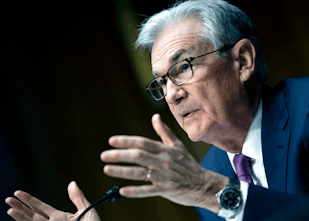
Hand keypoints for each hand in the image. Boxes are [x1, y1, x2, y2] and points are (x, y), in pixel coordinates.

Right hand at [5, 181, 100, 220]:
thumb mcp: (88, 211)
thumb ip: (78, 198)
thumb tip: (71, 183)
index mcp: (60, 217)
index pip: (41, 207)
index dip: (29, 200)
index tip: (18, 192)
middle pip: (32, 215)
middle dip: (20, 207)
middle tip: (9, 198)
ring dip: (20, 218)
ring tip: (9, 209)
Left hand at [100, 114, 227, 211]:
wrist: (204, 184)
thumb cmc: (188, 164)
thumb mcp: (177, 145)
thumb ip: (164, 132)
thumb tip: (154, 116)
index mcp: (165, 150)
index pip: (143, 142)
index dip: (126, 141)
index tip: (112, 141)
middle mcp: (164, 161)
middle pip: (139, 156)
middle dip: (120, 155)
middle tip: (104, 155)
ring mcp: (165, 176)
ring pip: (140, 173)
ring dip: (122, 171)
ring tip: (107, 169)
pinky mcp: (167, 190)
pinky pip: (149, 191)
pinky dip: (135, 191)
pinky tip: (122, 191)